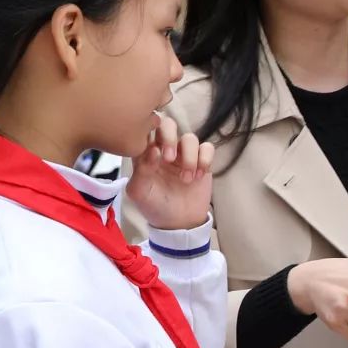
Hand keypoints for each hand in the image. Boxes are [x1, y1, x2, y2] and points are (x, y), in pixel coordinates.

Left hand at [127, 116, 213, 230]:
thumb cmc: (154, 207)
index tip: (154, 156)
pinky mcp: (201, 162)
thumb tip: (153, 149)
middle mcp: (165, 149)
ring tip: (186, 179)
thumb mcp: (139, 192)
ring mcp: (184, 155)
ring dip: (189, 157)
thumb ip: (141, 170)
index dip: (150, 137)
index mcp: (146, 153)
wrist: (178, 223)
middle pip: (168, 124)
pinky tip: (199, 175)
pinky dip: (205, 160)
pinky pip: (207, 148)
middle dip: (170, 138)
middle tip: (169, 159)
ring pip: (190, 137)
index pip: (146, 129)